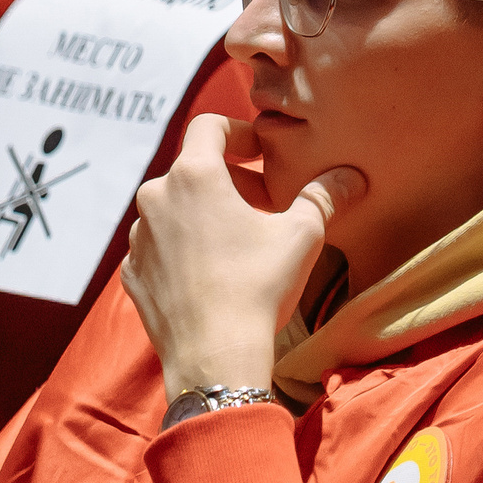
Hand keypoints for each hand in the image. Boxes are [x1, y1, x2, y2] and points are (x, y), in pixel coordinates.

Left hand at [121, 114, 363, 401]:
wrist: (215, 357)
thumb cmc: (258, 286)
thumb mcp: (303, 235)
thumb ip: (323, 196)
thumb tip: (350, 176)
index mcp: (193, 174)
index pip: (209, 126)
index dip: (239, 132)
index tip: (261, 153)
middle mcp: (155, 198)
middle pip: (193, 171)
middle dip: (230, 182)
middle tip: (264, 207)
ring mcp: (138, 237)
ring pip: (173, 211)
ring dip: (203, 216)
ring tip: (237, 244)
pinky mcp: (132, 273)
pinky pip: (159, 248)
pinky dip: (182, 251)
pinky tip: (211, 275)